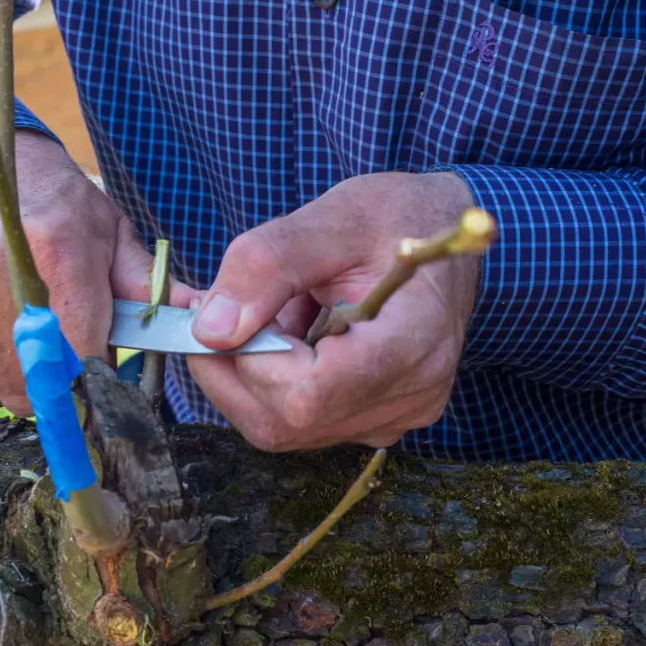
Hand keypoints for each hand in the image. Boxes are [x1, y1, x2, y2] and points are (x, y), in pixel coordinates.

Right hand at [0, 131, 194, 414]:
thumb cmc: (47, 205)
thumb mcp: (106, 230)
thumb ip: (144, 286)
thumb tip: (199, 322)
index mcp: (54, 245)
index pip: (79, 356)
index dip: (93, 385)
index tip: (99, 390)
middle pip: (29, 384)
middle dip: (52, 389)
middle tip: (57, 359)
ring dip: (8, 379)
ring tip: (13, 331)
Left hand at [187, 171, 479, 450]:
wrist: (442, 239)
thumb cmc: (397, 218)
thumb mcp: (331, 218)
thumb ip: (267, 266)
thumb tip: (210, 330)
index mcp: (414, 342)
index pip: (310, 392)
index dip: (251, 358)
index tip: (217, 305)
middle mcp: (410, 396)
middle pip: (286, 421)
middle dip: (229, 365)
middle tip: (203, 304)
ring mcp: (393, 416)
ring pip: (283, 428)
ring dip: (245, 370)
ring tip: (248, 310)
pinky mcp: (373, 419)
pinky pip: (299, 422)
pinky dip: (265, 380)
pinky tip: (274, 331)